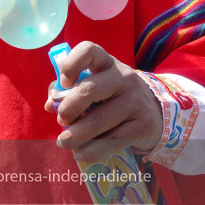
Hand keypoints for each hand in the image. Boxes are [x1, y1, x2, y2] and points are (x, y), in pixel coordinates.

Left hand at [43, 41, 161, 161]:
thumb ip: (69, 91)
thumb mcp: (96, 87)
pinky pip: (110, 141)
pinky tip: (80, 153)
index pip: (89, 50)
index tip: (63, 83)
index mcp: (107, 63)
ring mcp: (135, 101)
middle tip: (61, 120)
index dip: (71, 65)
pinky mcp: (142, 125)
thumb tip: (48, 104)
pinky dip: (91, 150)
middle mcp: (123, 78)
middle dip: (67, 108)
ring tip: (63, 142)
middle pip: (88, 90)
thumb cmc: (113, 98)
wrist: (156, 114)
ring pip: (97, 121)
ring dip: (74, 135)